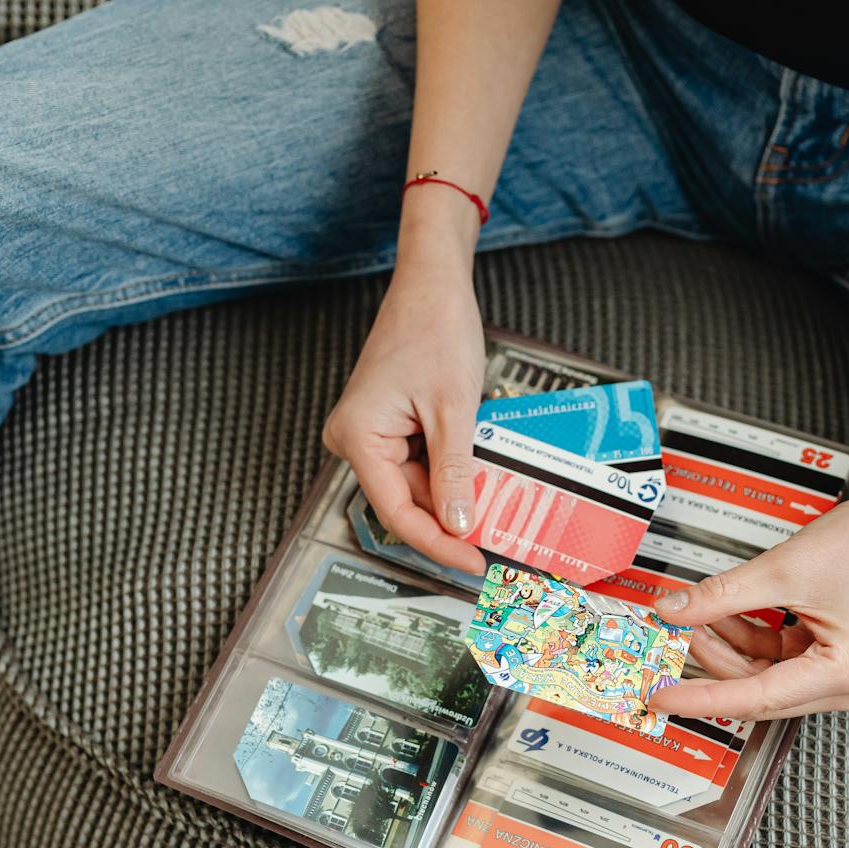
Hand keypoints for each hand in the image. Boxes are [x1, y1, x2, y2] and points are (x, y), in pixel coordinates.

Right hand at [322, 257, 487, 574]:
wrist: (431, 285)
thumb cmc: (434, 328)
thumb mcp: (454, 410)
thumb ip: (456, 474)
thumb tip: (461, 526)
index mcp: (358, 437)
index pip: (396, 512)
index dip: (437, 543)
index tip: (471, 562)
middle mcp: (354, 439)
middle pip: (406, 502)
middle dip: (450, 519)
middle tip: (494, 541)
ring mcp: (370, 434)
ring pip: (417, 486)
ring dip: (454, 494)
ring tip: (494, 500)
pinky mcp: (387, 428)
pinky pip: (419, 464)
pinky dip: (450, 472)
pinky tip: (478, 474)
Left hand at [649, 461, 848, 720]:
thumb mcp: (783, 569)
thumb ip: (721, 596)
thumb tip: (674, 610)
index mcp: (846, 673)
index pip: (755, 697)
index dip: (700, 696)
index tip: (661, 696)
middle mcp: (848, 685)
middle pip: (758, 691)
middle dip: (710, 663)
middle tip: (667, 644)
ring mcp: (841, 674)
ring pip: (762, 675)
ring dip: (725, 647)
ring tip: (692, 617)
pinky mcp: (831, 658)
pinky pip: (776, 658)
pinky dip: (746, 637)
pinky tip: (720, 615)